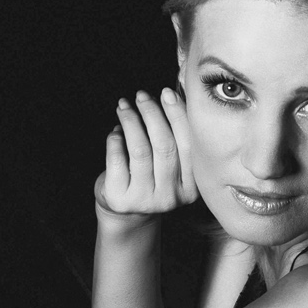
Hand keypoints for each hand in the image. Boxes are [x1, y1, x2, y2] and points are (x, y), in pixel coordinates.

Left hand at [94, 88, 200, 220]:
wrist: (127, 213)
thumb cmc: (151, 179)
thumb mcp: (171, 166)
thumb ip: (176, 139)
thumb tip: (171, 96)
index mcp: (192, 187)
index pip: (189, 145)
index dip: (178, 116)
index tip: (167, 93)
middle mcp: (172, 196)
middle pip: (164, 145)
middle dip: (152, 114)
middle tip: (142, 96)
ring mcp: (146, 200)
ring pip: (140, 150)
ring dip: (131, 121)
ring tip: (124, 106)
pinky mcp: (121, 199)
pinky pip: (117, 159)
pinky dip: (115, 139)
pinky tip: (117, 131)